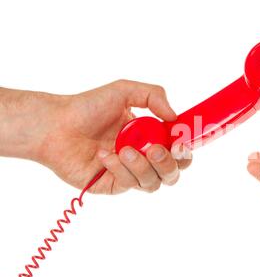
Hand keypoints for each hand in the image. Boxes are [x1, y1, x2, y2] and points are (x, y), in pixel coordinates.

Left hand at [32, 80, 191, 193]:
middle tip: (157, 150)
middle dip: (169, 164)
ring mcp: (129, 173)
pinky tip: (105, 156)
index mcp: (151, 137)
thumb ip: (154, 96)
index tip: (180, 142)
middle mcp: (144, 158)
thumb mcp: (125, 91)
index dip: (185, 151)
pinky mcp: (113, 185)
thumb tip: (175, 118)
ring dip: (143, 166)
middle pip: (172, 173)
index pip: (179, 151)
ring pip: (154, 183)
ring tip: (124, 149)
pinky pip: (129, 184)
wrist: (56, 125)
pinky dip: (120, 169)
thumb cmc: (89, 107)